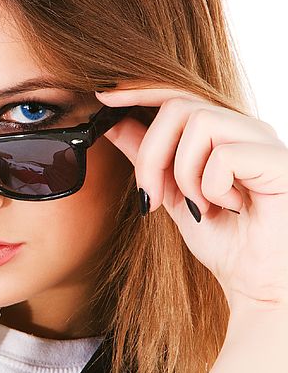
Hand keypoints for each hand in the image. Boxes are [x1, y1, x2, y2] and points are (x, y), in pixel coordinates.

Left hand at [96, 83, 287, 316]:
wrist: (257, 282)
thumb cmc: (223, 239)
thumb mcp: (172, 193)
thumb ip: (148, 157)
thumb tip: (114, 123)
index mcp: (222, 132)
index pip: (176, 93)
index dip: (138, 91)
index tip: (102, 98)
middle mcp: (245, 128)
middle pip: (179, 105)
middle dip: (151, 154)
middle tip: (153, 196)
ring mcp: (265, 142)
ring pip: (201, 122)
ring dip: (183, 172)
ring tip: (200, 205)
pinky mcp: (280, 162)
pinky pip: (225, 155)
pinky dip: (212, 187)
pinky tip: (229, 207)